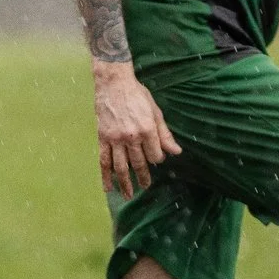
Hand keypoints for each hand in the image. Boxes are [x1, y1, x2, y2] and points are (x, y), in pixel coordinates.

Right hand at [91, 59, 179, 196]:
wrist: (113, 84)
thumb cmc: (137, 95)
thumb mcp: (155, 111)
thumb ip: (164, 134)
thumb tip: (176, 152)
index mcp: (147, 130)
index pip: (155, 154)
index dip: (157, 159)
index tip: (157, 160)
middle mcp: (132, 137)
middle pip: (138, 163)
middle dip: (143, 177)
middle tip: (145, 186)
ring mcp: (115, 139)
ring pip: (120, 167)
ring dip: (125, 183)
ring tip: (128, 194)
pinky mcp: (103, 138)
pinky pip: (104, 161)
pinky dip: (106, 176)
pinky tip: (108, 187)